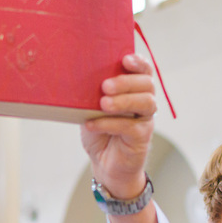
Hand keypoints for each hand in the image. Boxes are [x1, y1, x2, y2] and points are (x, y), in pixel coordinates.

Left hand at [81, 53, 155, 198]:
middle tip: (105, 86)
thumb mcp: (91, 107)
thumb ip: (91, 93)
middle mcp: (144, 101)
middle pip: (147, 84)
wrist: (104, 162)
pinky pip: (131, 126)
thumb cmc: (99, 129)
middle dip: (126, 82)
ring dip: (123, 101)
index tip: (125, 59)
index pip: (144, 70)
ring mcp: (145, 119)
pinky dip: (110, 123)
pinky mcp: (142, 137)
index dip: (139, 62)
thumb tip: (75, 76)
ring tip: (103, 104)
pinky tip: (92, 124)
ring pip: (146, 103)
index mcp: (134, 89)